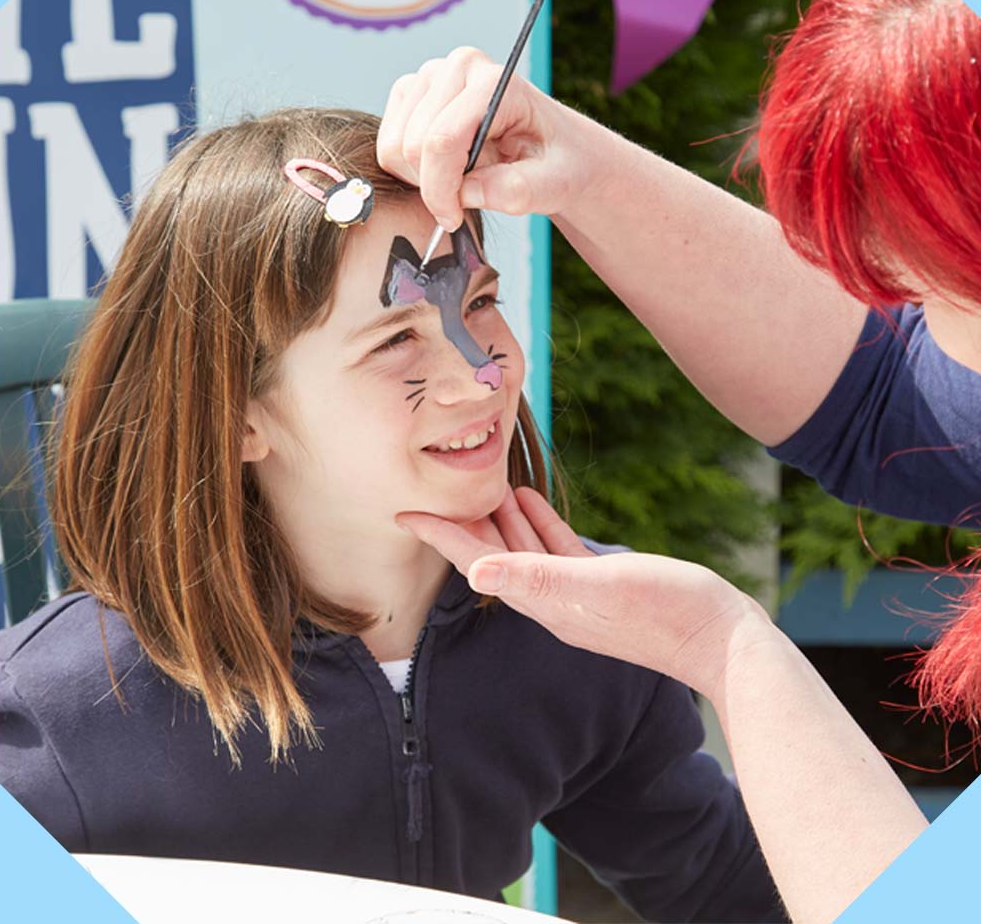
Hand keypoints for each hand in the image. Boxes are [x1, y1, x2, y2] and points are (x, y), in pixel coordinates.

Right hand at [377, 47, 590, 228]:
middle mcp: (459, 67)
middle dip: (432, 188)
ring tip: (457, 183)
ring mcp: (431, 76)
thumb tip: (466, 192)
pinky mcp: (412, 92)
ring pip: (393, 146)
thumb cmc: (557, 164)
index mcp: (494, 82)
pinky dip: (408, 169)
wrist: (554, 149)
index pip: (442, 140)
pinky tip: (443, 170)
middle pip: (412, 144)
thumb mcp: (554, 185)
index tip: (453, 219)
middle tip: (460, 205)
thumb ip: (516, 190)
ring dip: (419, 179)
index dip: (440, 191)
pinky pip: (387, 143)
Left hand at [398, 487, 772, 699]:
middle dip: (461, 524)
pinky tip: (530, 500)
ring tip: (476, 487)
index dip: (440, 535)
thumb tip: (476, 571)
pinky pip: (555, 548)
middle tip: (432, 492)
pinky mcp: (600, 582)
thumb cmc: (661, 610)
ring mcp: (575, 591)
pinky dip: (538, 524)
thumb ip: (537, 575)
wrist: (719, 637)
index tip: (404, 513)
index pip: (476, 562)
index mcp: (541, 599)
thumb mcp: (595, 586)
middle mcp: (550, 597)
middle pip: (492, 554)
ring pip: (522, 548)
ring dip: (498, 520)